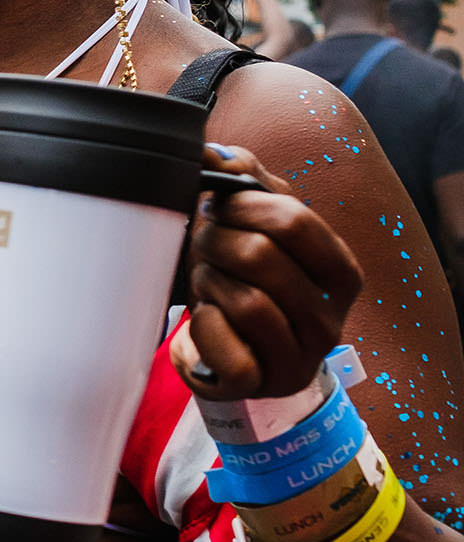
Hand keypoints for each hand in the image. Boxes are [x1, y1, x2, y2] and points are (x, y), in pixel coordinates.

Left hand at [176, 143, 363, 398]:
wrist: (220, 342)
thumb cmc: (236, 274)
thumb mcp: (247, 221)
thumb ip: (241, 178)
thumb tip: (214, 155)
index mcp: (339, 273)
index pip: (296, 222)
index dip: (244, 206)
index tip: (217, 206)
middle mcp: (329, 320)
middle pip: (262, 257)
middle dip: (216, 242)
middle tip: (201, 244)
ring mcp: (298, 359)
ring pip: (249, 303)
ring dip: (208, 281)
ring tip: (203, 278)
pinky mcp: (260, 387)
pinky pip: (230, 353)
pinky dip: (203, 327)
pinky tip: (203, 317)